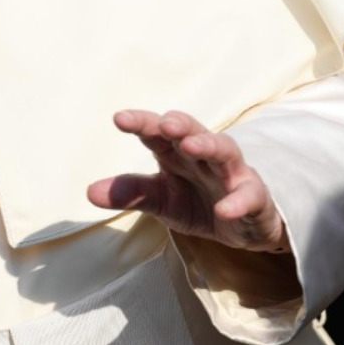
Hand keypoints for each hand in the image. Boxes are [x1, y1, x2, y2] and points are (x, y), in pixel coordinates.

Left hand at [87, 110, 288, 252]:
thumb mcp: (160, 200)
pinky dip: (237, 202)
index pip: (157, 133)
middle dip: (180, 125)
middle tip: (164, 122)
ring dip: (209, 146)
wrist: (241, 226)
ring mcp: (232, 175)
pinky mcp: (254, 198)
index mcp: (176, 154)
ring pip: (225, 152)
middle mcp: (205, 157)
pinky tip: (224, 210)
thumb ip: (130, 193)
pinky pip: (249, 196)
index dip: (141, 123)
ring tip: (191, 146)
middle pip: (194, 132)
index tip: (119, 118)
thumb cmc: (197, 203)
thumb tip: (89, 191)